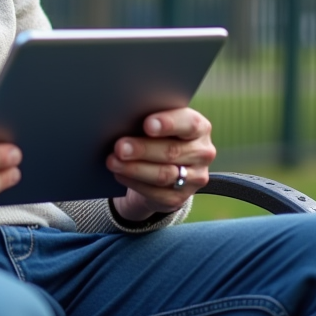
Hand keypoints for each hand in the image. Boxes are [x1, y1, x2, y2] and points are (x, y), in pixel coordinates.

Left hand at [106, 107, 215, 222]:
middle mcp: (202, 153)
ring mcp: (194, 178)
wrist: (161, 165)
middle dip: (142, 149)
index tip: (147, 125)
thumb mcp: (159, 123)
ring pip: (163, 174)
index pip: (189, 123)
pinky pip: (156, 193)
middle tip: (120, 147)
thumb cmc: (157, 135)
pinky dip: (134, 183)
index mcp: (200, 127)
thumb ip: (150, 119)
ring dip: (134, 168)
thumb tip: (124, 117)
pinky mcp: (180, 197)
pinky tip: (119, 174)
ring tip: (113, 161)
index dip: (168, 124)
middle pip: (172, 151)